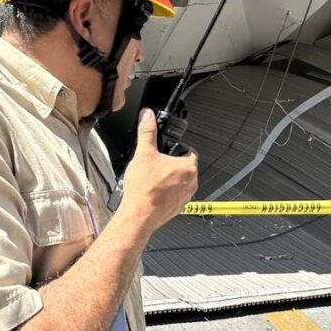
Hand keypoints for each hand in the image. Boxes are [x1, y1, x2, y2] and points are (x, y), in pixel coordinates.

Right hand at [118, 108, 197, 233]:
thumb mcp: (143, 153)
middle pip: (184, 166)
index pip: (188, 150)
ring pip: (180, 181)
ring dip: (169, 178)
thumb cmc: (144, 188)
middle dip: (170, 163)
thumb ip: (147, 131)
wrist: (139, 215)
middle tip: (155, 164)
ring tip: (152, 179)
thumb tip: (148, 116)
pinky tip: (152, 191)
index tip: (164, 150)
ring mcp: (186, 196)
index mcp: (188, 167)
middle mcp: (192, 182)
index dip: (175, 148)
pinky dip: (166, 192)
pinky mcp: (179, 207)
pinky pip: (175, 195)